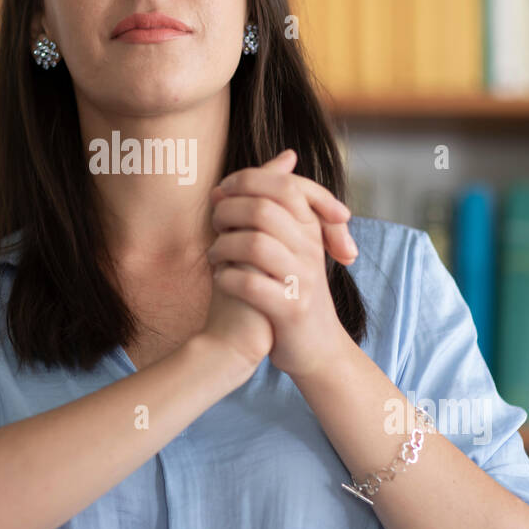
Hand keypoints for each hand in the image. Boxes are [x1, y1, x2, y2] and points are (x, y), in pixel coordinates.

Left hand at [206, 149, 356, 377]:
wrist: (313, 348)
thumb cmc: (283, 291)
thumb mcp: (278, 248)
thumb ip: (253, 216)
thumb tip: (220, 186)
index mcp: (310, 228)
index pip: (285, 184)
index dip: (247, 180)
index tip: (222, 191)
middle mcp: (311, 249)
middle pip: (263, 209)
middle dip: (228, 212)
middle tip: (215, 225)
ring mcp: (304, 280)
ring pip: (255, 244)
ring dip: (223, 246)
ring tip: (215, 256)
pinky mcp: (291, 310)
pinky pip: (249, 284)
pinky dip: (226, 278)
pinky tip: (221, 279)